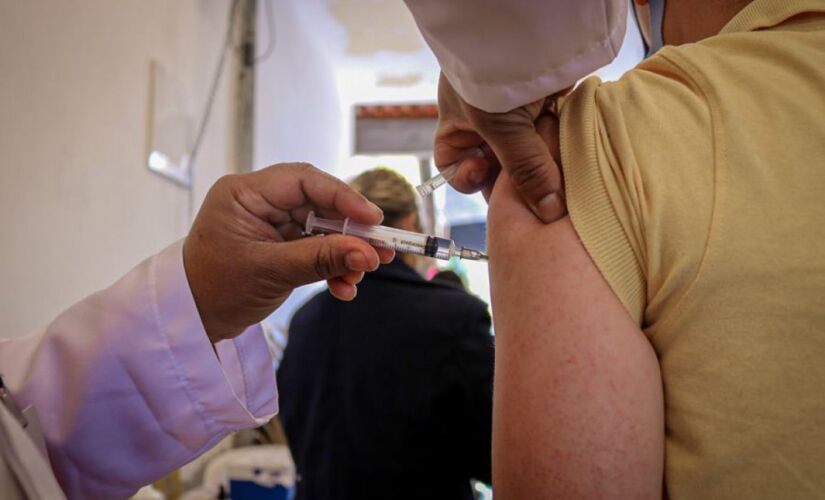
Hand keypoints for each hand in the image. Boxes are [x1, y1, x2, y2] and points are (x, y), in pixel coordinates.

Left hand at [183, 163, 393, 342]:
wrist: (192, 321)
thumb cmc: (215, 289)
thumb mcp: (270, 272)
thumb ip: (321, 260)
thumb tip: (368, 254)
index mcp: (246, 193)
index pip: (303, 180)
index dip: (343, 196)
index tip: (373, 219)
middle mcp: (261, 202)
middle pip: (320, 204)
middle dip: (351, 230)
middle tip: (381, 250)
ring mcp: (273, 225)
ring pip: (323, 229)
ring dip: (345, 253)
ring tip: (363, 275)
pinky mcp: (281, 246)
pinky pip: (316, 249)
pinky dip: (333, 267)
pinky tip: (344, 288)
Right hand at [434, 73, 566, 222]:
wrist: (518, 21)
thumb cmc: (489, 72)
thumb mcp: (502, 128)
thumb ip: (526, 171)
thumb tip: (549, 212)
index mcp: (458, 123)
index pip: (455, 164)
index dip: (469, 178)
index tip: (487, 173)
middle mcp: (484, 117)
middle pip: (497, 161)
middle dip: (514, 173)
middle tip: (532, 180)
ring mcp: (515, 107)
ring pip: (529, 146)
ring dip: (543, 155)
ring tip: (554, 158)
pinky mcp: (546, 96)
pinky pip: (553, 127)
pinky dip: (561, 137)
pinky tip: (569, 141)